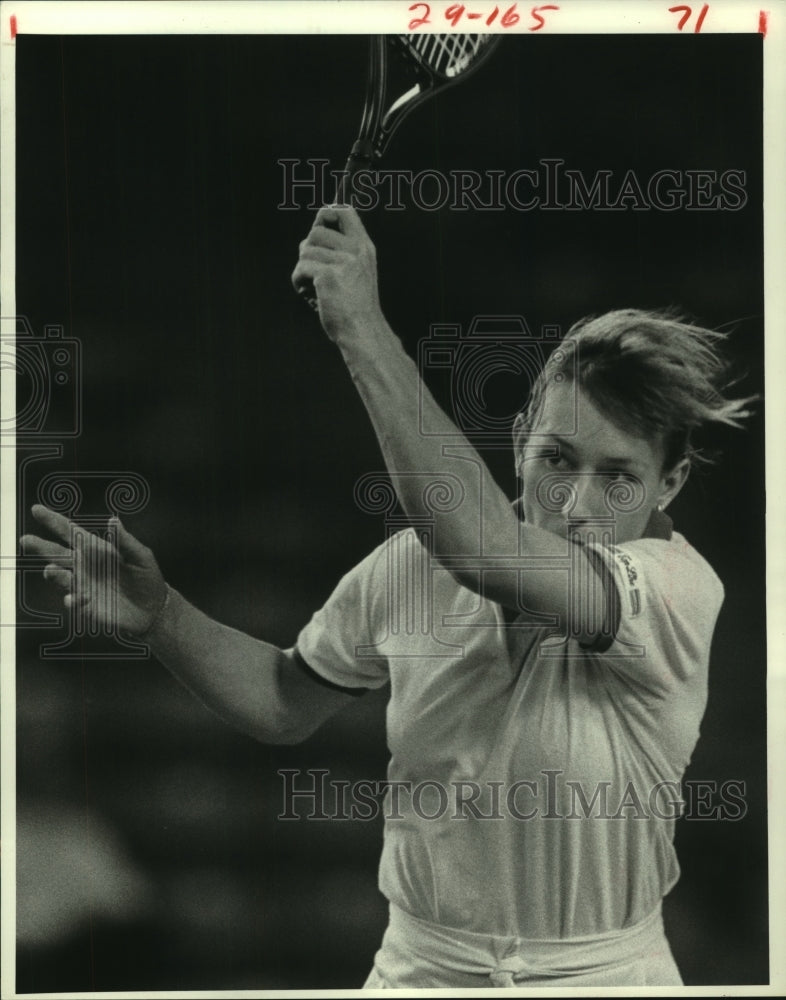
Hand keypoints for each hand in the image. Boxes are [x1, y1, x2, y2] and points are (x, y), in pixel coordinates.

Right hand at [21, 505, 167, 636]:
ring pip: (60, 576)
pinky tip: (74, 598)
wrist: (152, 608)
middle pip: (56, 553)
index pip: (70, 531)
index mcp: (95, 548)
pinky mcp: (85, 605)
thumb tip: (113, 519)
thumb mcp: (140, 555)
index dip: (53, 520)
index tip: (36, 509)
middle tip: (25, 540)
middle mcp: (83, 565)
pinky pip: (72, 600)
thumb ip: (125, 540)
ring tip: (51, 570)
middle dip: (40, 546)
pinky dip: (71, 598)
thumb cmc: (147, 577)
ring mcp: (82, 585)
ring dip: (53, 573)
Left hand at [291, 206, 383, 342]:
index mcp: (364, 247)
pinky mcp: (328, 276)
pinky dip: (299, 282)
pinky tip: (310, 295)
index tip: (319, 227)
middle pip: (316, 231)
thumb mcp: (356, 273)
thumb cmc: (355, 307)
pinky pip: (301, 268)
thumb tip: (307, 239)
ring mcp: (343, 262)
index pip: (344, 211)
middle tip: (314, 271)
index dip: (326, 214)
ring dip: (303, 269)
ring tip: (313, 287)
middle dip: (308, 250)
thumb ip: (340, 252)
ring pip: (306, 251)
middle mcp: (356, 250)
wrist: (362, 332)